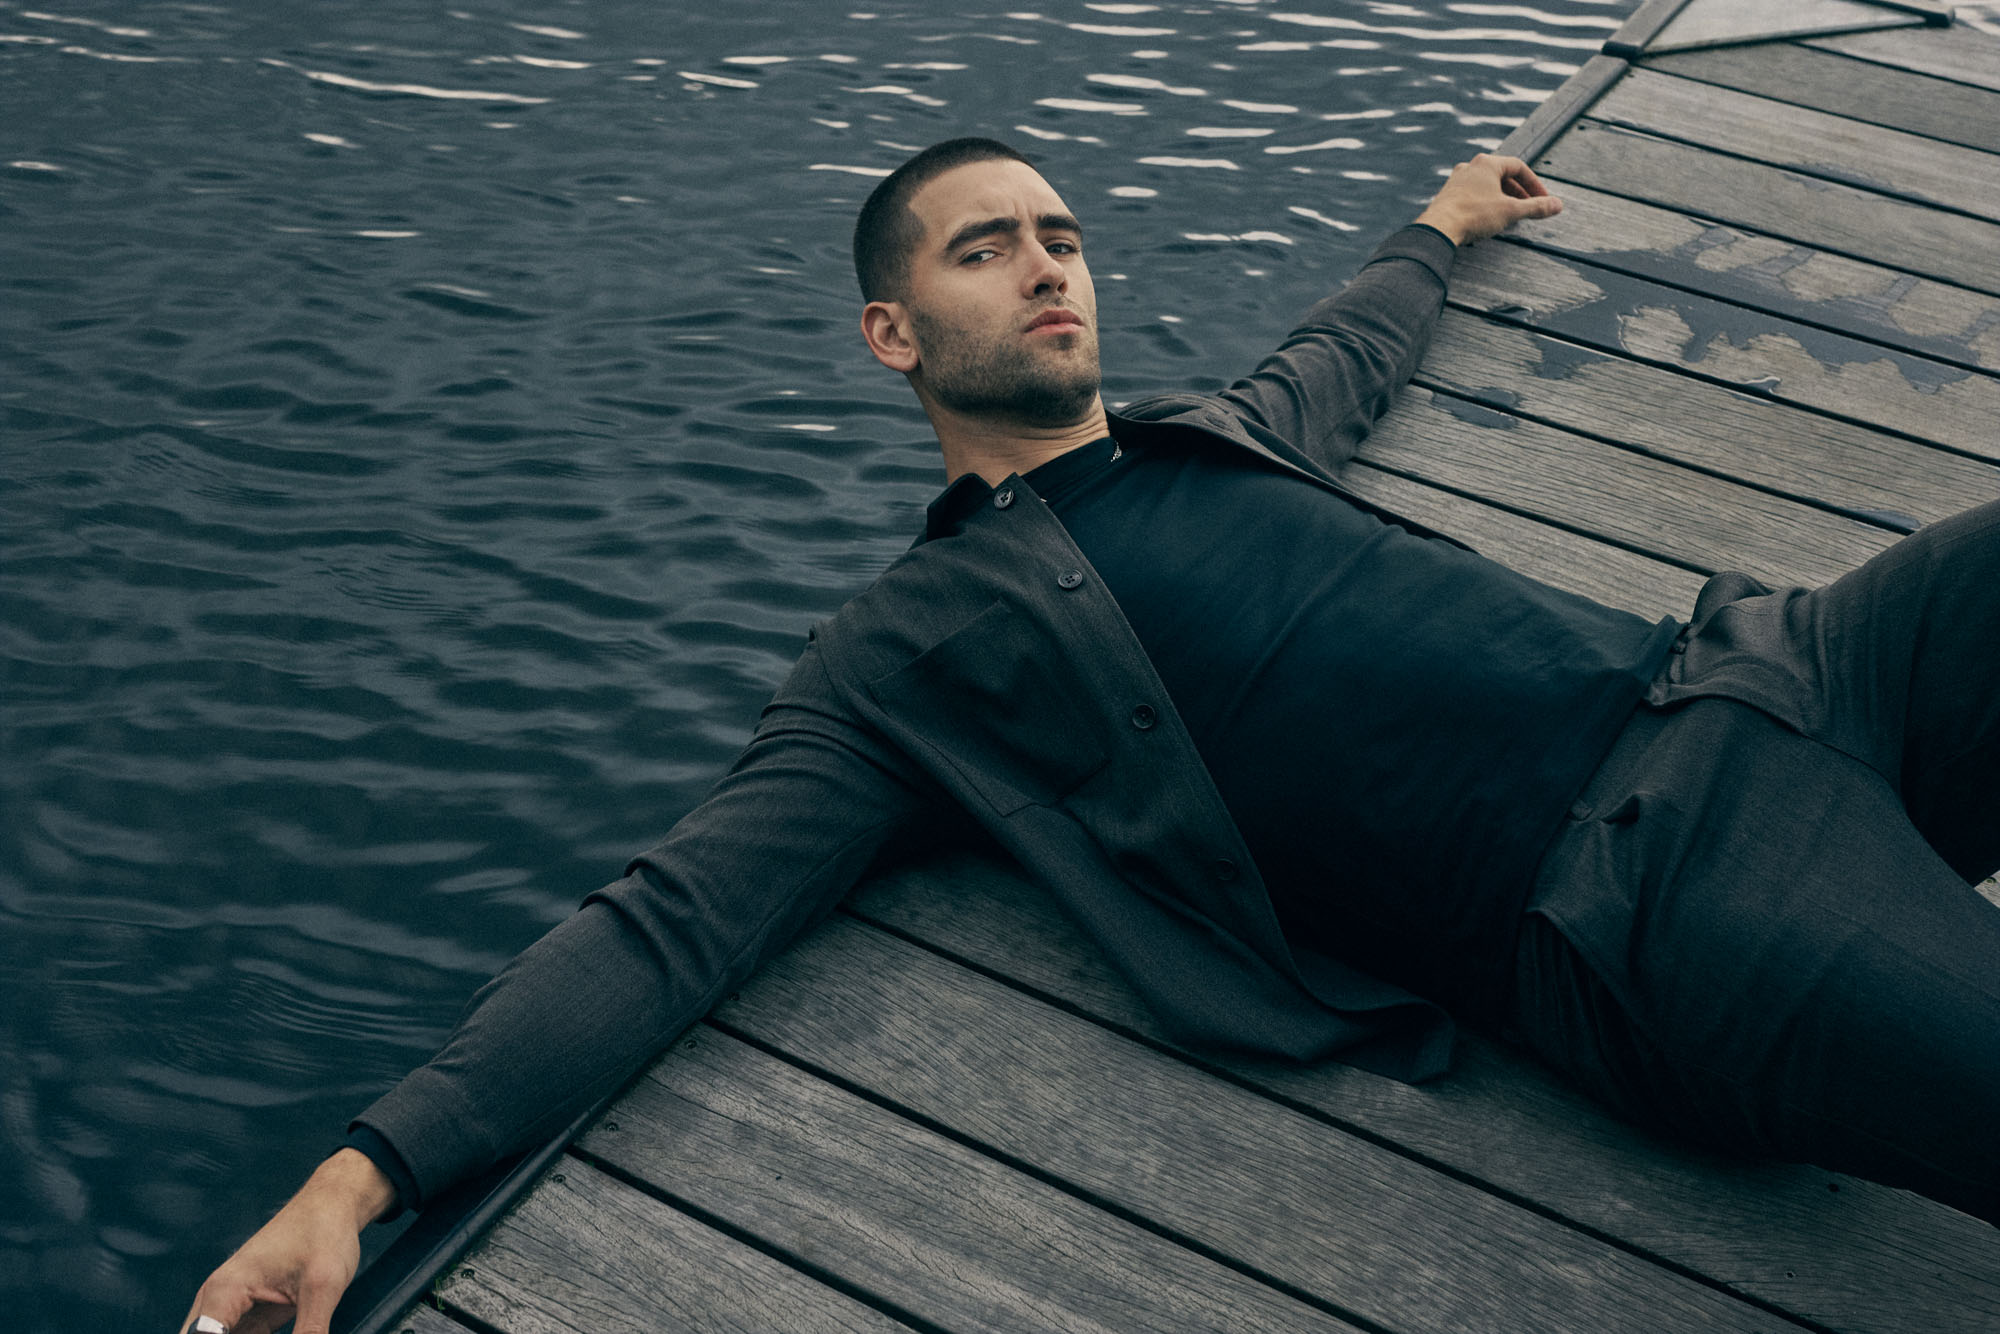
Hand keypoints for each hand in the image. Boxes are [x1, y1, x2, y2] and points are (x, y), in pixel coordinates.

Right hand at [180, 1149, 394, 1333]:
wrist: (333, 1205)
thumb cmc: (325, 1234)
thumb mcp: (323, 1287)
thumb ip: (310, 1332)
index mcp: (224, 1291)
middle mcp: (216, 1300)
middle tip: (268, 1331)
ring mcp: (229, 1307)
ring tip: (274, 1326)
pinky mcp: (247, 1313)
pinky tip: (287, 1330)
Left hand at [1413, 153, 1561, 245]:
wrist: (1437, 228)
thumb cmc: (1473, 215)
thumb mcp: (1511, 211)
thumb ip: (1536, 207)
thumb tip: (1558, 205)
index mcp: (1487, 163)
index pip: (1519, 167)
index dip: (1534, 184)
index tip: (1543, 199)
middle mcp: (1470, 167)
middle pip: (1502, 176)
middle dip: (1519, 192)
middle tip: (1529, 208)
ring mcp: (1457, 180)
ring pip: (1487, 185)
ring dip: (1502, 198)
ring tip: (1511, 214)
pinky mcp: (1447, 194)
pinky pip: (1473, 195)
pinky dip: (1486, 203)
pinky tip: (1489, 218)